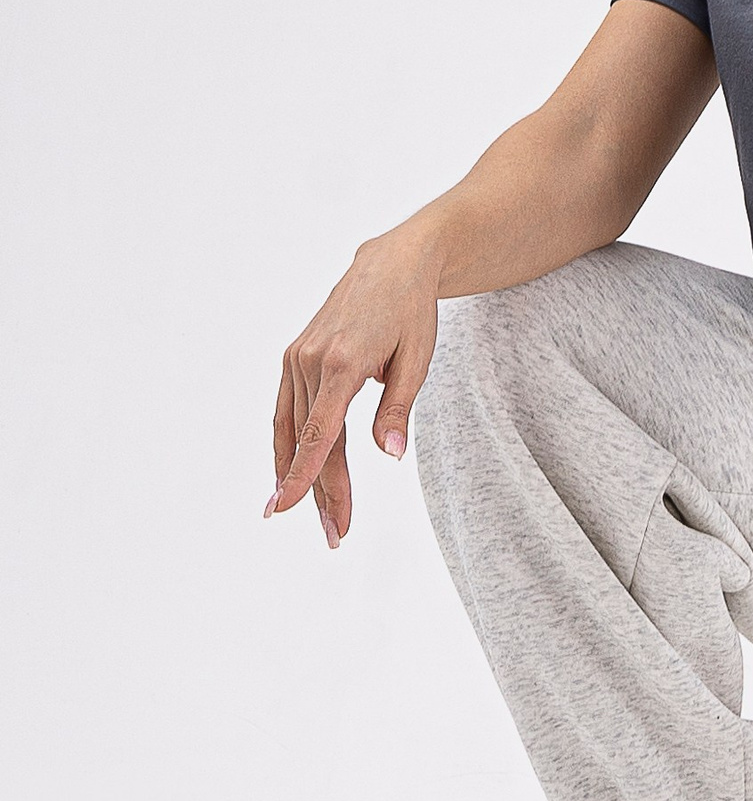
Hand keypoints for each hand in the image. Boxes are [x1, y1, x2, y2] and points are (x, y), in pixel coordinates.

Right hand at [266, 227, 441, 546]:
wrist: (391, 264)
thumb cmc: (411, 311)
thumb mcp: (418, 358)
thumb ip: (399, 409)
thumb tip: (390, 457)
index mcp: (341, 361)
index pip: (320, 431)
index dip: (307, 475)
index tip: (291, 510)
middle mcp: (309, 360)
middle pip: (309, 440)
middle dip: (318, 492)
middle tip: (336, 536)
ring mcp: (296, 359)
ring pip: (293, 431)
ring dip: (300, 477)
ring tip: (317, 519)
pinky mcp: (293, 359)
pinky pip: (286, 412)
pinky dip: (288, 447)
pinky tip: (291, 478)